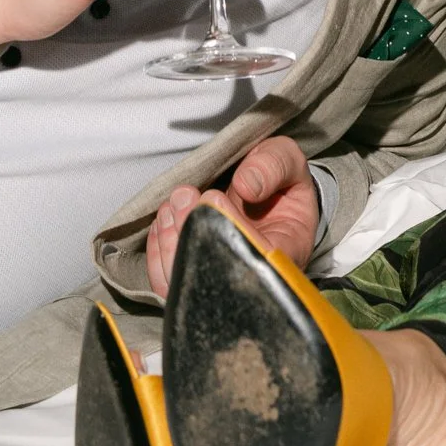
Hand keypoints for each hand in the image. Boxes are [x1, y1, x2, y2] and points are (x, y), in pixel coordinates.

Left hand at [145, 137, 321, 299]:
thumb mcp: (287, 161)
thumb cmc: (279, 181)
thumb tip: (246, 185)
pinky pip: (167, 283)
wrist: (267, 196)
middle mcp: (253, 278)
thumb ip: (274, 164)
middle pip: (216, 276)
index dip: (229, 227)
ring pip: (188, 285)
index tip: (213, 198)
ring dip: (170, 241)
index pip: (256, 255)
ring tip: (172, 205)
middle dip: (190, 233)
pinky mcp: (195, 282)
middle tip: (182, 197)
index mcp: (285, 252)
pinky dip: (158, 252)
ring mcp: (222, 283)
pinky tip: (163, 222)